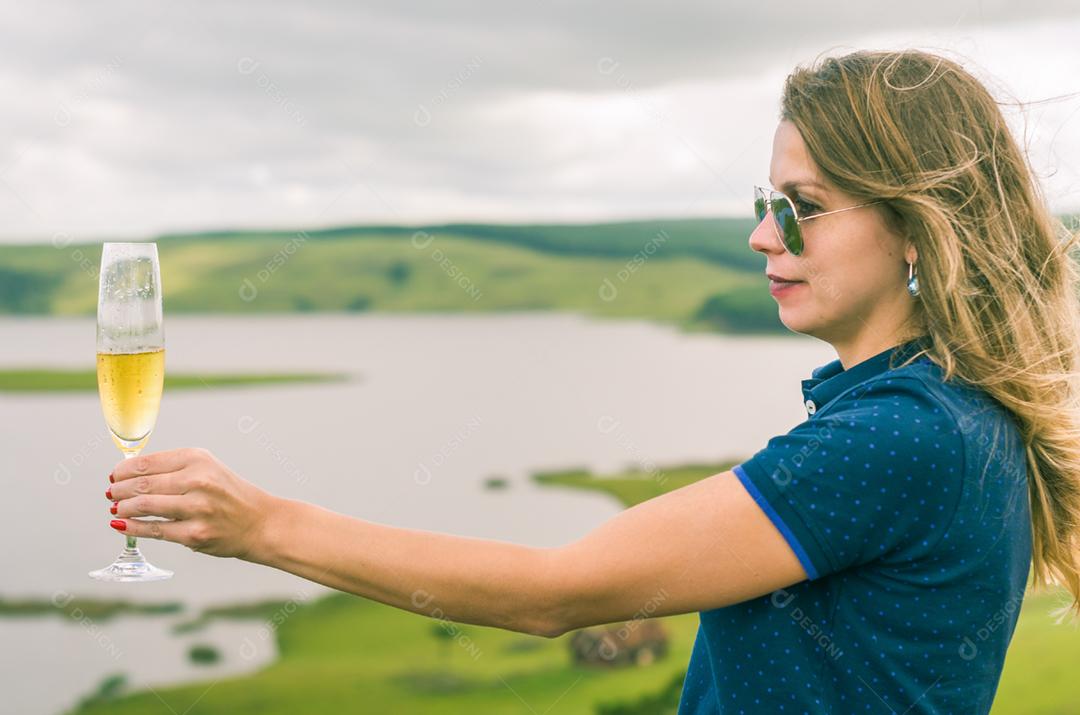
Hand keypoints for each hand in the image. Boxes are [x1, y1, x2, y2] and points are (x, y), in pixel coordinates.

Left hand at [106, 447, 280, 560]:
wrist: (260, 522)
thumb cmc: (228, 495)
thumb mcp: (207, 469)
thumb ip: (173, 469)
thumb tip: (129, 475)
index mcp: (198, 459)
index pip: (147, 463)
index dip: (124, 470)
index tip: (115, 475)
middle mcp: (198, 480)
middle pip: (142, 484)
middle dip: (119, 490)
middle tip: (111, 494)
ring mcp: (197, 508)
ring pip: (145, 506)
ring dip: (123, 508)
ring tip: (116, 508)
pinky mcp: (194, 533)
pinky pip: (154, 530)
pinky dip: (132, 527)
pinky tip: (121, 524)